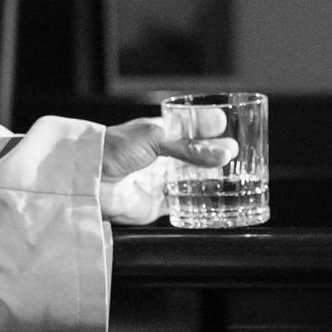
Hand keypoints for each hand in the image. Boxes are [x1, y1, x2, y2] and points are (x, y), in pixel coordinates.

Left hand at [97, 111, 238, 224]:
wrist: (88, 181)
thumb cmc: (112, 150)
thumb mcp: (154, 139)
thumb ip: (190, 148)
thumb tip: (225, 153)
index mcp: (159, 133)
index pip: (191, 128)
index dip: (211, 128)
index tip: (234, 126)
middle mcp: (162, 157)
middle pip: (197, 156)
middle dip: (218, 157)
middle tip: (242, 156)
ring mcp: (161, 180)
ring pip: (194, 181)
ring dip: (214, 181)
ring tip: (241, 179)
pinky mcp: (158, 203)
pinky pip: (184, 205)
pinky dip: (201, 205)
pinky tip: (220, 202)